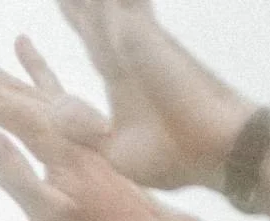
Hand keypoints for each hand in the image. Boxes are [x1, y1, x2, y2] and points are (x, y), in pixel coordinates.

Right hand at [0, 49, 173, 220]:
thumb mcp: (54, 218)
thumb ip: (17, 177)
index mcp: (50, 138)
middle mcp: (61, 122)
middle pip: (2, 88)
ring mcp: (71, 125)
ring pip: (18, 86)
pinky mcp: (81, 131)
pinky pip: (50, 87)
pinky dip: (32, 64)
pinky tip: (22, 43)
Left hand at [57, 0, 253, 193]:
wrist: (214, 154)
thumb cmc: (176, 155)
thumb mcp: (115, 150)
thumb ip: (84, 130)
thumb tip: (55, 109)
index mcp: (117, 70)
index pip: (85, 28)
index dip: (70, 7)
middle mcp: (124, 45)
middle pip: (88, 4)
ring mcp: (131, 36)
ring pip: (97, 0)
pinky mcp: (137, 35)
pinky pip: (116, 2)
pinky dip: (105, 0)